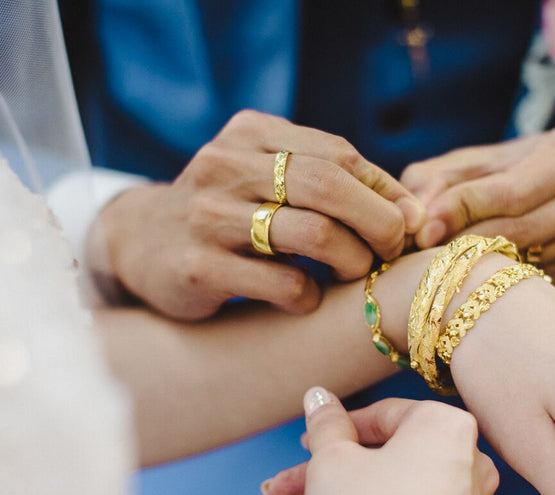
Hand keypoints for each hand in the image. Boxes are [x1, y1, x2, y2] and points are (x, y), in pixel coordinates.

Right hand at [93, 110, 425, 319]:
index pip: (337, 154)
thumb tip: (413, 211)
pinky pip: (280, 283)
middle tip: (395, 249)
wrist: (141, 244)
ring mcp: (207, 217)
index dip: (385, 190)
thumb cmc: (226, 213)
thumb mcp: (264, 179)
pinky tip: (307, 300)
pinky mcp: (198, 267)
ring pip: (310, 233)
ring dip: (351, 259)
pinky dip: (308, 296)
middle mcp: (223, 166)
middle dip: (378, 221)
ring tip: (357, 274)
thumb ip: (325, 182)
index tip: (411, 222)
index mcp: (249, 134)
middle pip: (327, 185)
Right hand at [263, 389, 497, 494]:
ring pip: (397, 485)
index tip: (304, 443)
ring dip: (346, 493)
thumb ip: (326, 423)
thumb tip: (319, 396)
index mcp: (446, 424)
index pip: (382, 414)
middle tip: (287, 484)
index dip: (335, 429)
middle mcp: (471, 459)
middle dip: (331, 468)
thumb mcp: (331, 458)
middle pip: (387, 454)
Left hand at [400, 122, 554, 289]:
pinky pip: (532, 281)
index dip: (463, 210)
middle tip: (424, 251)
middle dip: (466, 242)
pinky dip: (497, 278)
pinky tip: (477, 268)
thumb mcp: (474, 163)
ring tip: (443, 258)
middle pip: (523, 230)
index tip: (423, 230)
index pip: (514, 190)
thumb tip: (421, 222)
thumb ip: (438, 181)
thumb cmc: (507, 170)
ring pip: (527, 261)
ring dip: (478, 264)